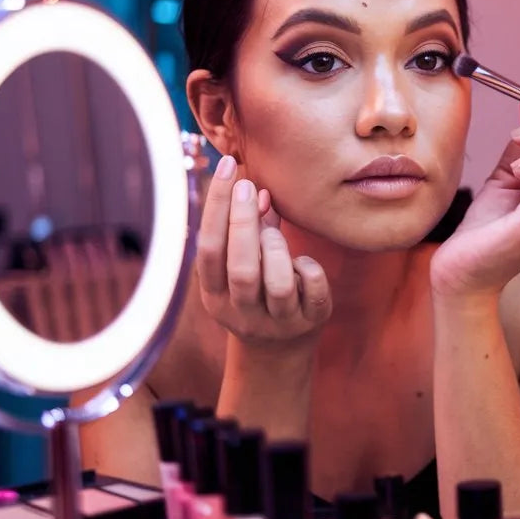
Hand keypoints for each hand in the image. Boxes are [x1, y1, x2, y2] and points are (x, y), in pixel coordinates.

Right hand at [195, 156, 331, 344]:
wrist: (278, 352)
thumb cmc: (256, 292)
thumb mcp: (243, 265)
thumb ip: (250, 229)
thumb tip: (258, 189)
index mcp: (214, 295)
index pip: (208, 249)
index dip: (215, 206)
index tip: (225, 166)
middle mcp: (241, 312)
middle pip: (240, 267)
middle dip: (244, 221)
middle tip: (249, 185)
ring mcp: (277, 321)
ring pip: (276, 282)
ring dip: (276, 246)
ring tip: (275, 231)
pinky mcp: (310, 322)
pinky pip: (312, 289)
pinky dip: (308, 267)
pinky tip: (302, 263)